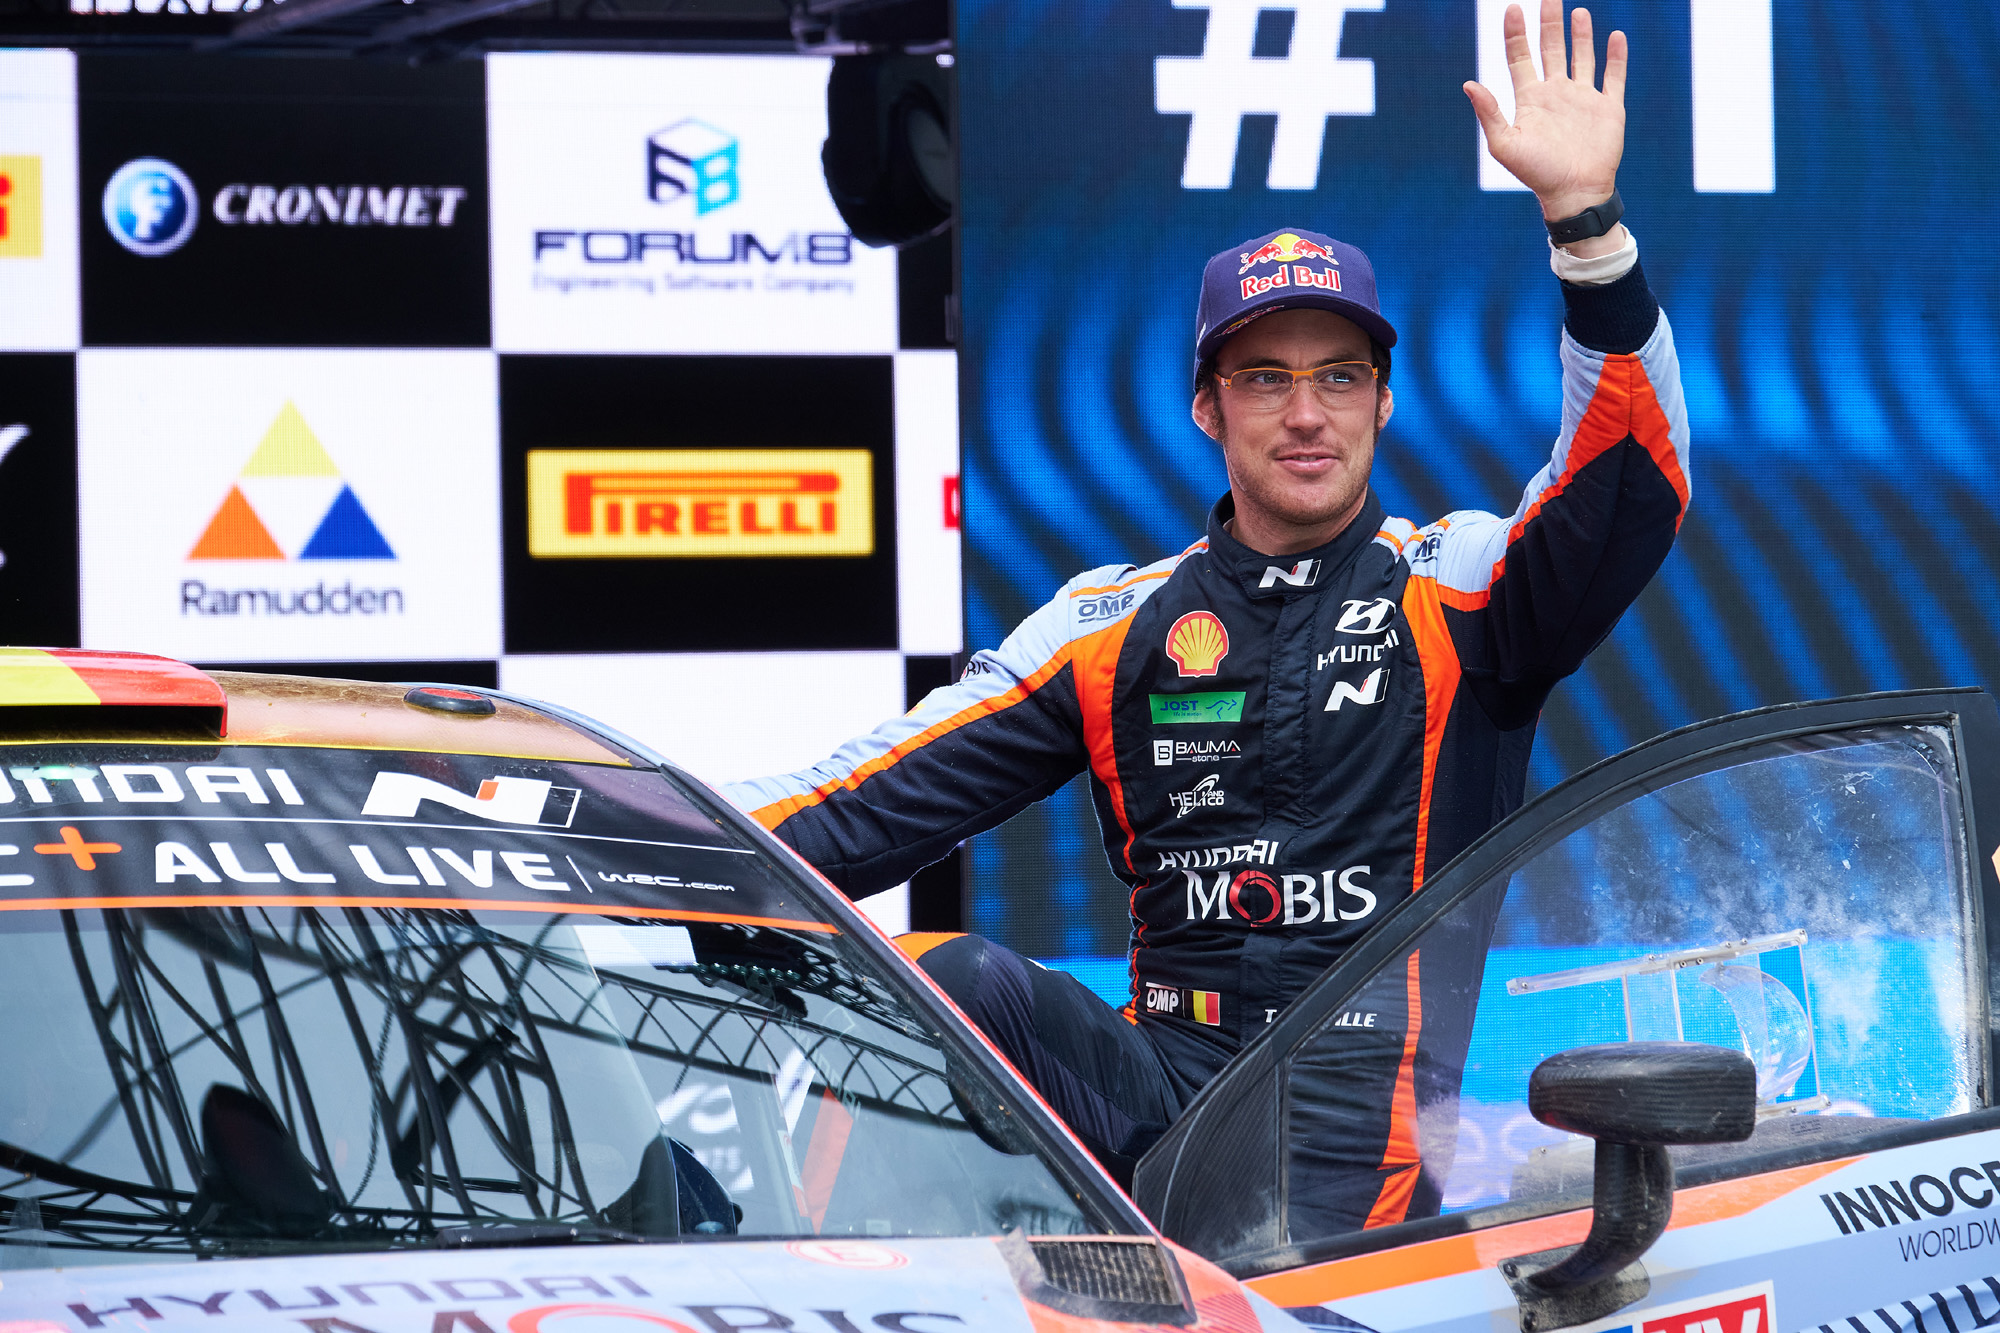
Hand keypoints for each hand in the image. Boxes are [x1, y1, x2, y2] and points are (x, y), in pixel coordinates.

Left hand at [1463, 0, 1626, 225]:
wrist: (1575, 193)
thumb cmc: (1537, 174)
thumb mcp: (1505, 145)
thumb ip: (1489, 113)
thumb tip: (1468, 84)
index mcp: (1530, 99)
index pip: (1520, 57)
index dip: (1515, 33)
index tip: (1512, 8)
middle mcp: (1556, 93)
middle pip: (1551, 49)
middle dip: (1549, 22)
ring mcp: (1582, 98)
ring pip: (1581, 57)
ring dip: (1580, 35)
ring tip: (1578, 12)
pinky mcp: (1608, 107)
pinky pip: (1614, 76)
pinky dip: (1616, 56)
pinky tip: (1615, 37)